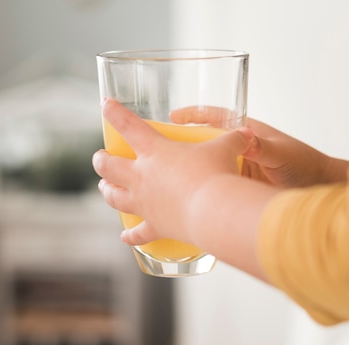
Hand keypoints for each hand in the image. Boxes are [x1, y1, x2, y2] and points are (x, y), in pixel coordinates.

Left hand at [92, 99, 252, 245]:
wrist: (214, 210)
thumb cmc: (216, 174)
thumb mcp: (227, 148)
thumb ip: (234, 139)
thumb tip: (247, 134)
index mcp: (155, 151)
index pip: (128, 126)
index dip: (114, 112)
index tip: (105, 104)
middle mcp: (142, 176)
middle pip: (108, 166)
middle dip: (101, 160)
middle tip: (101, 158)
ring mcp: (145, 203)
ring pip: (113, 197)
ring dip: (106, 191)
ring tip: (104, 188)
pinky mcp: (155, 226)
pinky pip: (137, 233)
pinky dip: (130, 235)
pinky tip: (124, 236)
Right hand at [169, 107, 348, 187]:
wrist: (320, 189)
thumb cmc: (306, 165)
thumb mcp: (281, 154)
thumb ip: (262, 147)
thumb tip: (245, 140)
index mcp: (248, 134)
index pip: (215, 118)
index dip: (193, 116)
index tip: (172, 117)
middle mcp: (240, 150)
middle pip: (205, 143)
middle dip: (183, 146)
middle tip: (161, 151)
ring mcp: (240, 169)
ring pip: (209, 166)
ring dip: (192, 171)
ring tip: (168, 180)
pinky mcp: (241, 188)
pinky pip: (218, 186)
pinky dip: (205, 191)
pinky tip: (191, 200)